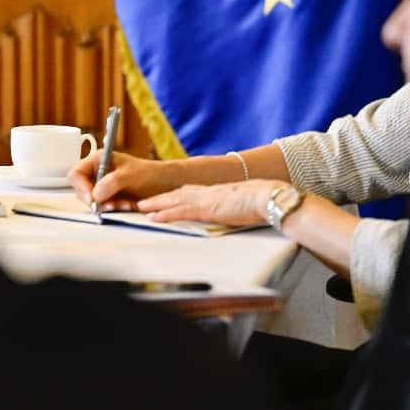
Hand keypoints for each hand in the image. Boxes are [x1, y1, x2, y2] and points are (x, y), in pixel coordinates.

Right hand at [69, 152, 187, 210]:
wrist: (166, 185)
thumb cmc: (150, 174)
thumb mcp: (131, 175)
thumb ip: (112, 182)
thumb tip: (95, 194)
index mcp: (98, 160)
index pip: (76, 174)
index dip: (81, 187)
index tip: (92, 199)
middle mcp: (97, 173)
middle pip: (81, 190)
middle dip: (96, 200)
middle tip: (111, 205)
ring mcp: (102, 187)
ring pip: (93, 201)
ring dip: (107, 206)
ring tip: (125, 204)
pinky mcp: (109, 199)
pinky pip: (103, 208)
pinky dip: (114, 210)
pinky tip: (127, 206)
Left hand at [138, 179, 287, 225]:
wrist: (269, 197)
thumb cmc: (263, 202)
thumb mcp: (244, 204)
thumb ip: (234, 207)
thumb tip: (237, 212)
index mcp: (217, 191)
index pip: (190, 191)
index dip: (174, 195)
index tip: (163, 197)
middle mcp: (208, 192)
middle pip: (176, 194)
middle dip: (159, 198)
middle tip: (143, 202)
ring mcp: (205, 199)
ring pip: (172, 200)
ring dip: (155, 204)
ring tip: (140, 208)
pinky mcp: (206, 208)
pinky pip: (179, 211)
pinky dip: (164, 214)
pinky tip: (153, 218)